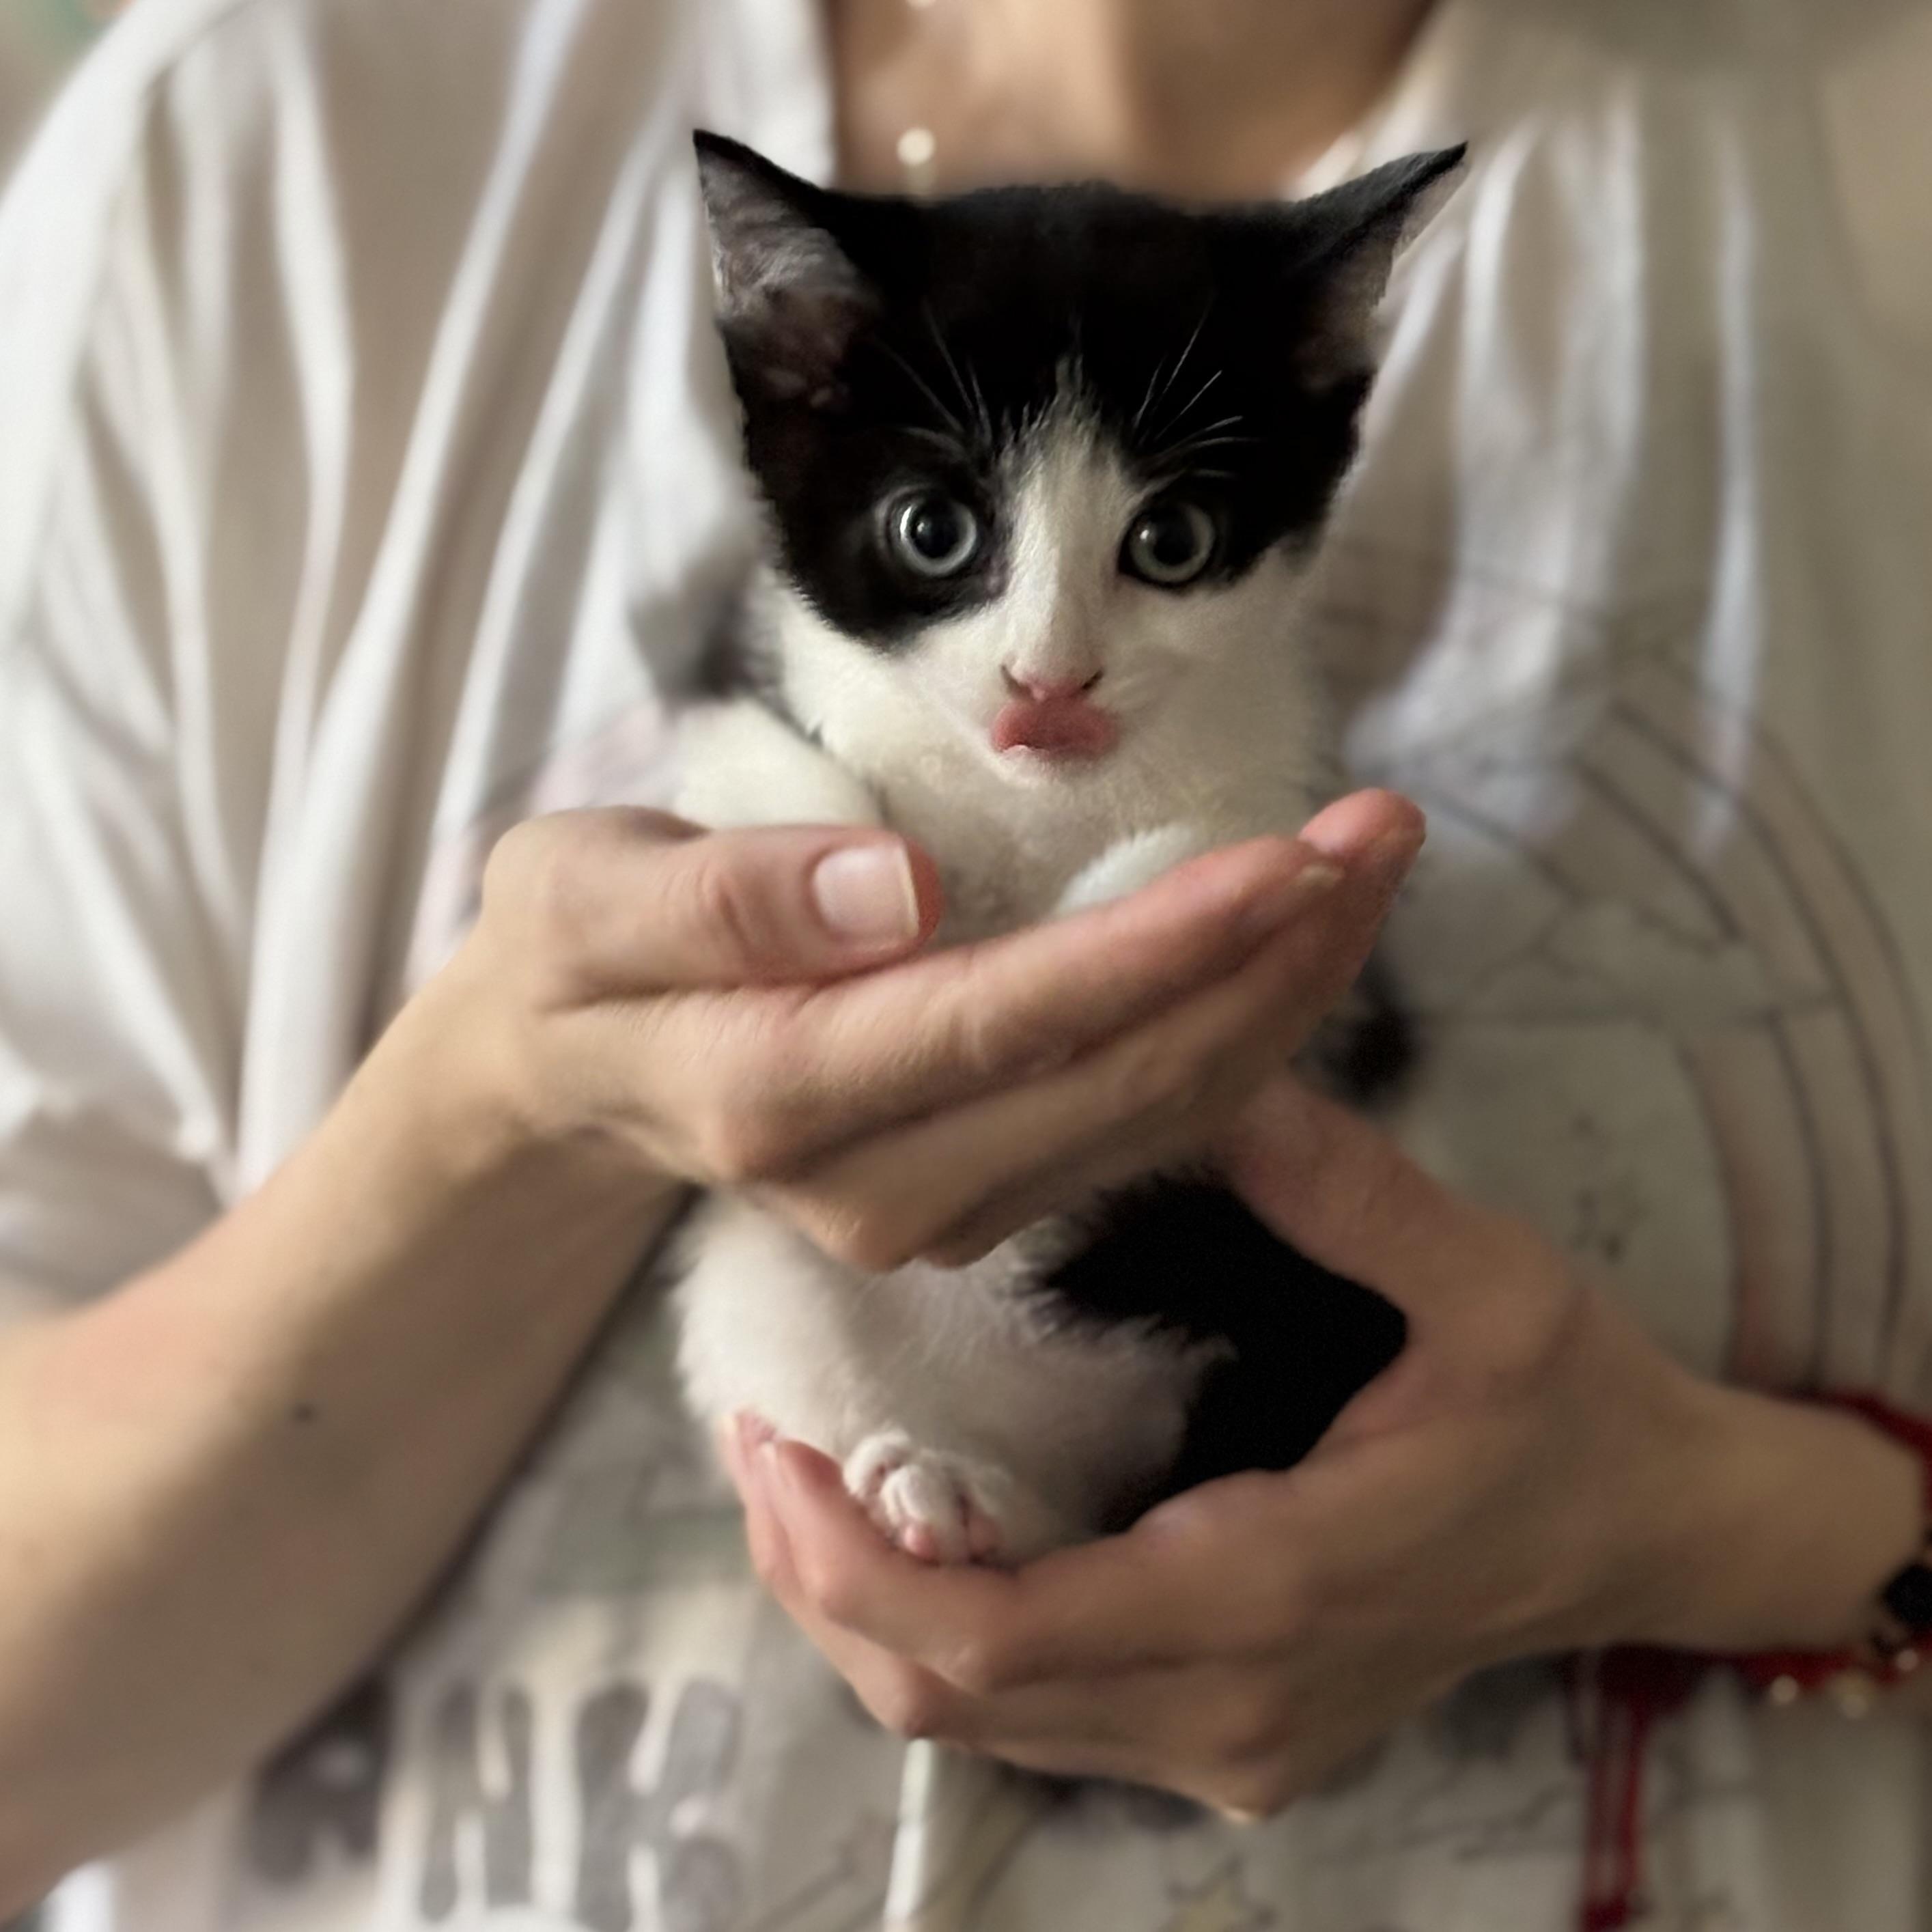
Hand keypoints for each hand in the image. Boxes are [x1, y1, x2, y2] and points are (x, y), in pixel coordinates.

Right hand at [428, 792, 1422, 1266]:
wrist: (570, 1071)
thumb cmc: (571, 957)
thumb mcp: (581, 891)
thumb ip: (722, 898)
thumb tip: (899, 891)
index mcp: (779, 1098)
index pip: (1005, 1021)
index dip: (1158, 946)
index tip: (1289, 857)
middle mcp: (876, 1191)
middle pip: (1116, 1081)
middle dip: (1267, 960)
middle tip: (1384, 832)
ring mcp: (937, 1215)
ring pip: (1154, 1115)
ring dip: (1282, 998)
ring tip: (1377, 867)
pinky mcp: (982, 1203)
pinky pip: (1140, 1128)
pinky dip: (1238, 1040)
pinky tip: (1302, 950)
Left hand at [724, 1078, 1925, 1815]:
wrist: (1646, 1531)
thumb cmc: (1565, 1403)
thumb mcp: (1484, 1275)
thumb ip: (1342, 1184)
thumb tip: (1208, 1077)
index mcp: (1275, 1592)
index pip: (1000, 1636)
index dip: (853, 1558)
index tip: (772, 1440)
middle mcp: (1229, 1707)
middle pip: (950, 1698)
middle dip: (818, 1582)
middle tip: (752, 1440)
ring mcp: (1227, 1746)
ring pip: (974, 1727)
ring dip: (860, 1613)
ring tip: (799, 1474)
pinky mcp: (1228, 1742)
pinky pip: (1031, 1720)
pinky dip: (936, 1638)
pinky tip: (906, 1529)